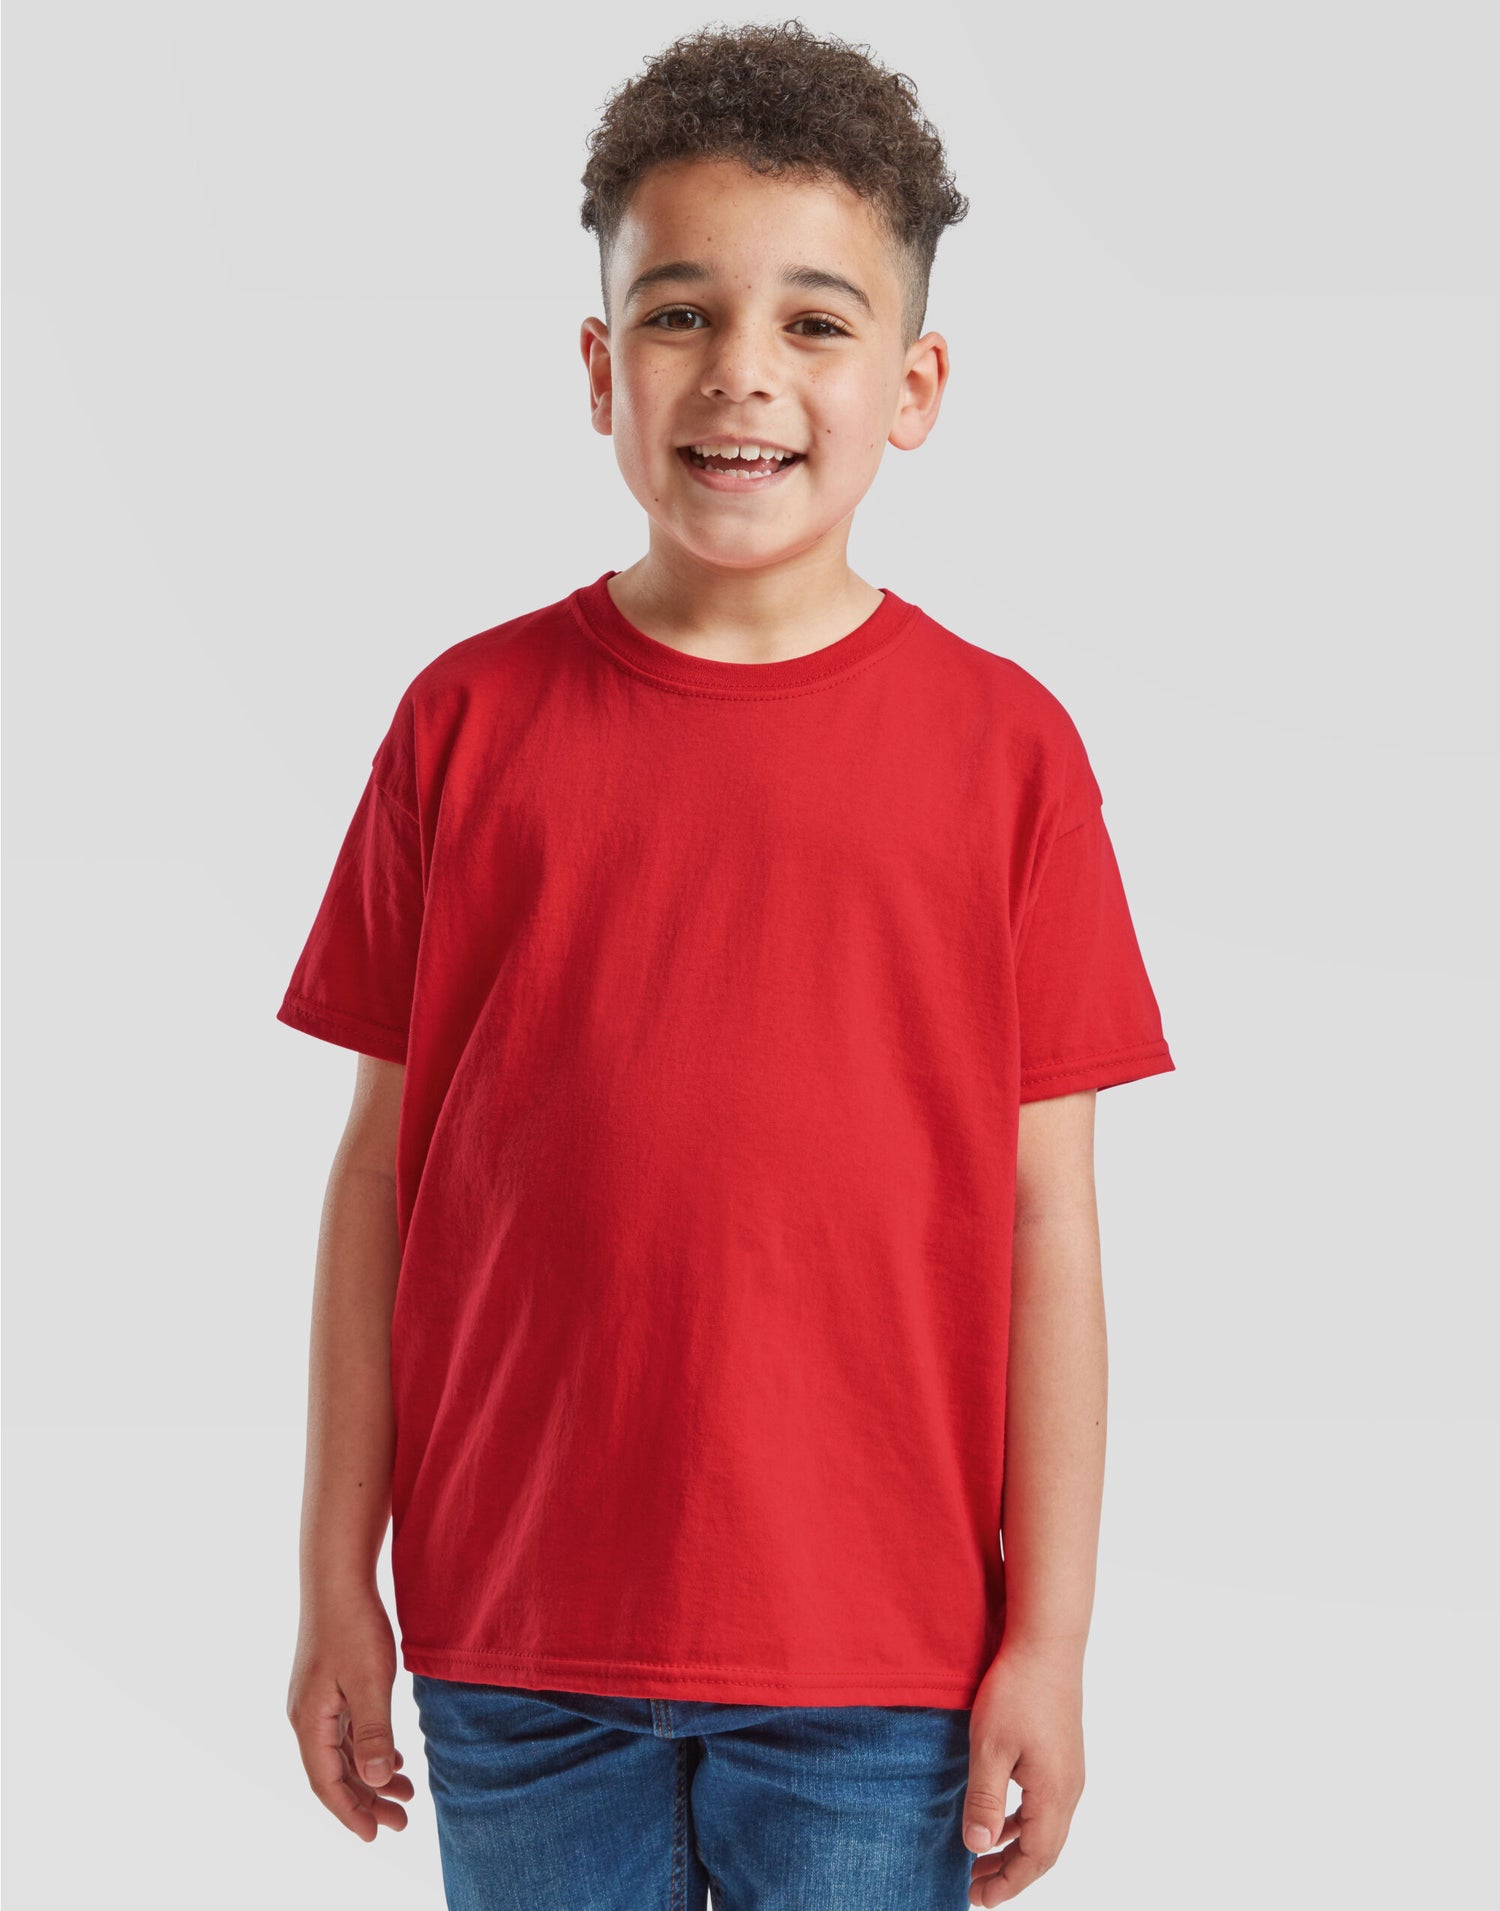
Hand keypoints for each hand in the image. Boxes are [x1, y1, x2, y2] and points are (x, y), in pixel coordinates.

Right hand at [286, 1588, 414, 1840]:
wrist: (337, 1577)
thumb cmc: (353, 1626)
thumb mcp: (369, 1682)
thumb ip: (373, 1733)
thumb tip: (375, 1781)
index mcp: (309, 1722)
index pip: (327, 1783)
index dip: (351, 1812)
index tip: (375, 1836)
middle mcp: (306, 1717)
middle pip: (334, 1773)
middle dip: (367, 1800)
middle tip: (401, 1822)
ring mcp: (315, 1701)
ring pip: (341, 1753)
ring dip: (371, 1775)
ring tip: (406, 1793)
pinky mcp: (327, 1686)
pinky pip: (345, 1732)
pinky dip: (367, 1750)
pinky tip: (392, 1758)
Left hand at [961, 1642, 1085, 1903]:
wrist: (1046, 1645)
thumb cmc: (1016, 1692)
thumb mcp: (989, 1747)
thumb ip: (985, 1800)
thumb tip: (977, 1848)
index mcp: (1053, 1794)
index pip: (1035, 1859)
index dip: (1007, 1884)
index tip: (976, 1900)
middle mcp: (1069, 1790)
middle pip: (1044, 1850)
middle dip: (1010, 1873)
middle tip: (973, 1887)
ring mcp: (1069, 1773)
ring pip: (1045, 1829)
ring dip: (1015, 1848)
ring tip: (981, 1859)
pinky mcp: (1062, 1757)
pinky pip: (1045, 1806)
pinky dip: (1022, 1823)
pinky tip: (999, 1819)